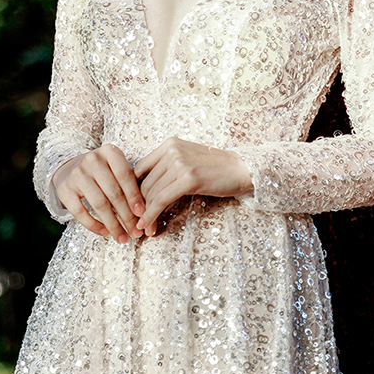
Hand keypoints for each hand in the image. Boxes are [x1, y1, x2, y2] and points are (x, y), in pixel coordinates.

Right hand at [52, 144, 144, 242]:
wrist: (70, 167)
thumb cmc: (103, 171)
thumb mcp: (116, 169)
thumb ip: (130, 184)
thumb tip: (144, 214)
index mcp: (109, 152)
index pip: (125, 175)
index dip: (135, 196)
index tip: (143, 214)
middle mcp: (92, 159)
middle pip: (113, 192)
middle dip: (126, 215)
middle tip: (136, 232)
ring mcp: (77, 173)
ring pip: (99, 203)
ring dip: (113, 224)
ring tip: (122, 237)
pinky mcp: (64, 188)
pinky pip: (80, 211)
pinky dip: (94, 224)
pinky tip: (105, 233)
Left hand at [134, 137, 251, 236]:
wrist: (242, 169)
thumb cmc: (215, 168)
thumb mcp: (187, 159)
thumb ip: (166, 167)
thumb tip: (143, 189)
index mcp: (169, 144)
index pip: (140, 168)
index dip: (132, 190)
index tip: (131, 207)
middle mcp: (172, 150)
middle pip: (143, 182)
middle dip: (136, 206)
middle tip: (134, 222)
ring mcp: (180, 163)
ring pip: (151, 193)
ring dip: (143, 215)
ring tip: (142, 229)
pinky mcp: (188, 179)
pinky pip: (161, 200)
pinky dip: (151, 215)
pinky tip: (148, 226)